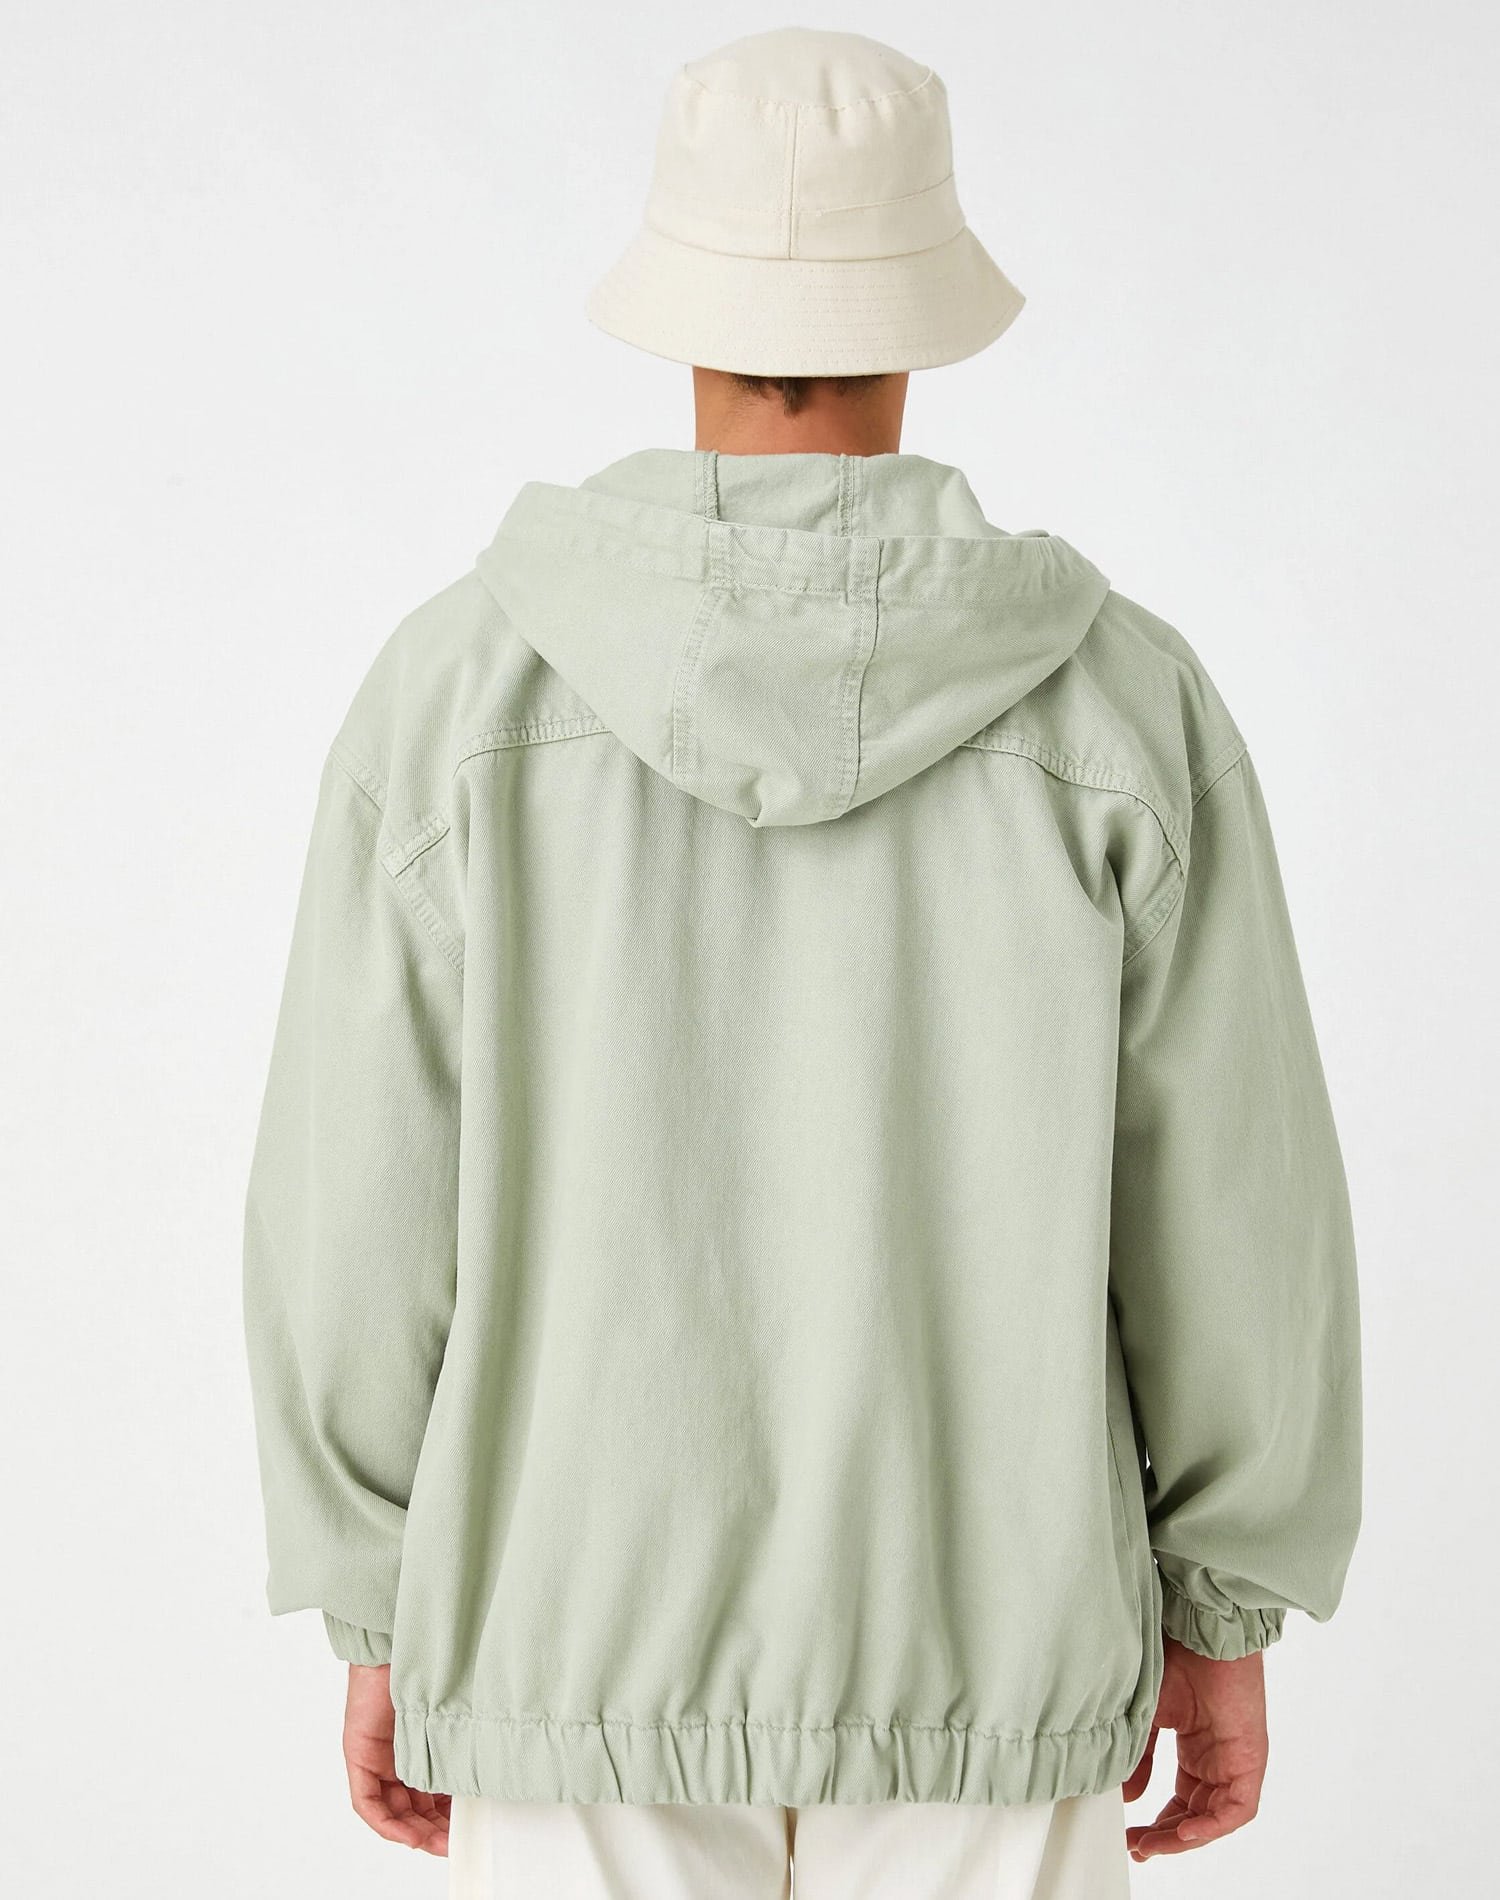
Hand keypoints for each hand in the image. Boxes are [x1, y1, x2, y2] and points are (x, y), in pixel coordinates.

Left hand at [342, 1663, 450, 1855]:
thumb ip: (457, 1748)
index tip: (463, 1830)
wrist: (397, 1646)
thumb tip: (482, 1778)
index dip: (443, 1817)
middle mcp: (393, 1757)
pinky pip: (368, 1803)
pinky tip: (409, 1834)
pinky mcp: (358, 1756)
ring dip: (413, 1832)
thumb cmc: (428, 1669)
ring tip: (437, 1844)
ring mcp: (374, 1758)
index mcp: (415, 1748)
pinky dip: (387, 1823)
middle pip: (409, 1808)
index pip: (427, 1794)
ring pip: (391, 1810)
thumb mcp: (448, 1718)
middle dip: (431, 1831)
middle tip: (452, 1845)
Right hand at [1122, 1634, 1267, 1860]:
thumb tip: (1129, 1796)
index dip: (1158, 1824)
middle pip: (1197, 1815)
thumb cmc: (1178, 1658)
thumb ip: (1140, 1757)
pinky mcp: (1250, 1760)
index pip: (1182, 1800)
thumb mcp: (1148, 1716)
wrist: (1202, 1632)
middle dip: (1166, 1837)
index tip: (1132, 1836)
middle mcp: (1219, 1760)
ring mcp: (1236, 1761)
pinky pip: (1237, 1809)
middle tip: (1138, 1847)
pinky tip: (1184, 1832)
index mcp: (1198, 1749)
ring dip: (1184, 1837)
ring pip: (1215, 1818)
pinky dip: (1212, 1825)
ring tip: (1153, 1844)